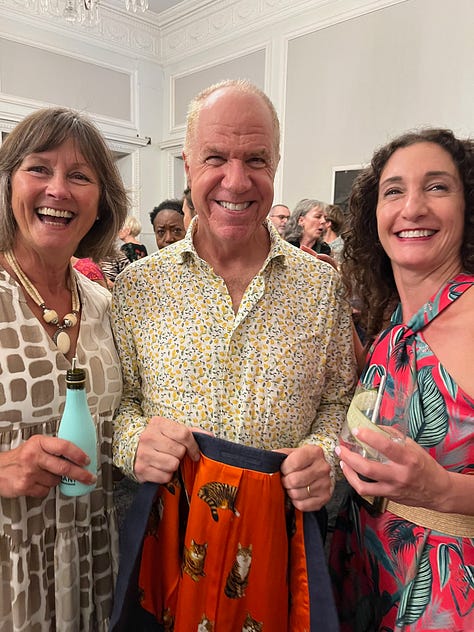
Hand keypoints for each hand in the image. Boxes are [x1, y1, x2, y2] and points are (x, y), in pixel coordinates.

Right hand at [0, 435, 95, 497]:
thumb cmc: (19, 457)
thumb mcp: (36, 445)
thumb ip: (53, 448)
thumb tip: (77, 455)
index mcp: (39, 443)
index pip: (64, 446)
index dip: (79, 454)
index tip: (87, 460)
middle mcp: (34, 456)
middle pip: (64, 467)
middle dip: (80, 474)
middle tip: (89, 477)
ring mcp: (29, 472)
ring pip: (56, 481)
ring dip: (56, 480)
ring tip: (46, 474)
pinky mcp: (25, 486)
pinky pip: (45, 491)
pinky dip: (45, 488)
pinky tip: (38, 482)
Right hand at [134, 416, 200, 483]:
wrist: (132, 449)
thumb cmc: (158, 439)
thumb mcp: (171, 431)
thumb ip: (190, 433)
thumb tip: (209, 436)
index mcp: (158, 423)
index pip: (184, 434)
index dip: (193, 446)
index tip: (194, 453)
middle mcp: (148, 437)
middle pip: (179, 451)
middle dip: (181, 455)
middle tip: (175, 455)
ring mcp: (143, 453)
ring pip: (173, 465)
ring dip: (174, 466)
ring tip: (167, 461)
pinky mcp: (141, 469)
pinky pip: (165, 477)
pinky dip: (166, 475)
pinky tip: (160, 468)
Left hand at [277, 445, 331, 510]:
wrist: (316, 469)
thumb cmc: (300, 461)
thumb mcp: (290, 453)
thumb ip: (279, 455)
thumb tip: (267, 461)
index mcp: (314, 452)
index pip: (293, 463)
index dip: (284, 469)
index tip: (284, 469)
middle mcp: (323, 467)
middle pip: (294, 481)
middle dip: (286, 482)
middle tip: (286, 480)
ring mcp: (325, 483)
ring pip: (297, 494)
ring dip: (290, 492)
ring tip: (292, 487)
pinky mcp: (325, 497)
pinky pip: (303, 505)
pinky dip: (296, 502)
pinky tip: (298, 495)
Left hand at [336, 426, 450, 509]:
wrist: (438, 491)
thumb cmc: (425, 466)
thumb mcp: (413, 447)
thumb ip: (394, 436)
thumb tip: (374, 426)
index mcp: (408, 458)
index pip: (386, 446)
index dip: (369, 437)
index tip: (357, 430)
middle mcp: (399, 475)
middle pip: (368, 468)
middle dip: (350, 457)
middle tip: (341, 448)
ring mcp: (393, 488)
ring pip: (363, 485)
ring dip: (348, 472)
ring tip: (342, 460)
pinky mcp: (389, 497)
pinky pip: (367, 491)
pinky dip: (355, 482)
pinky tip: (350, 473)